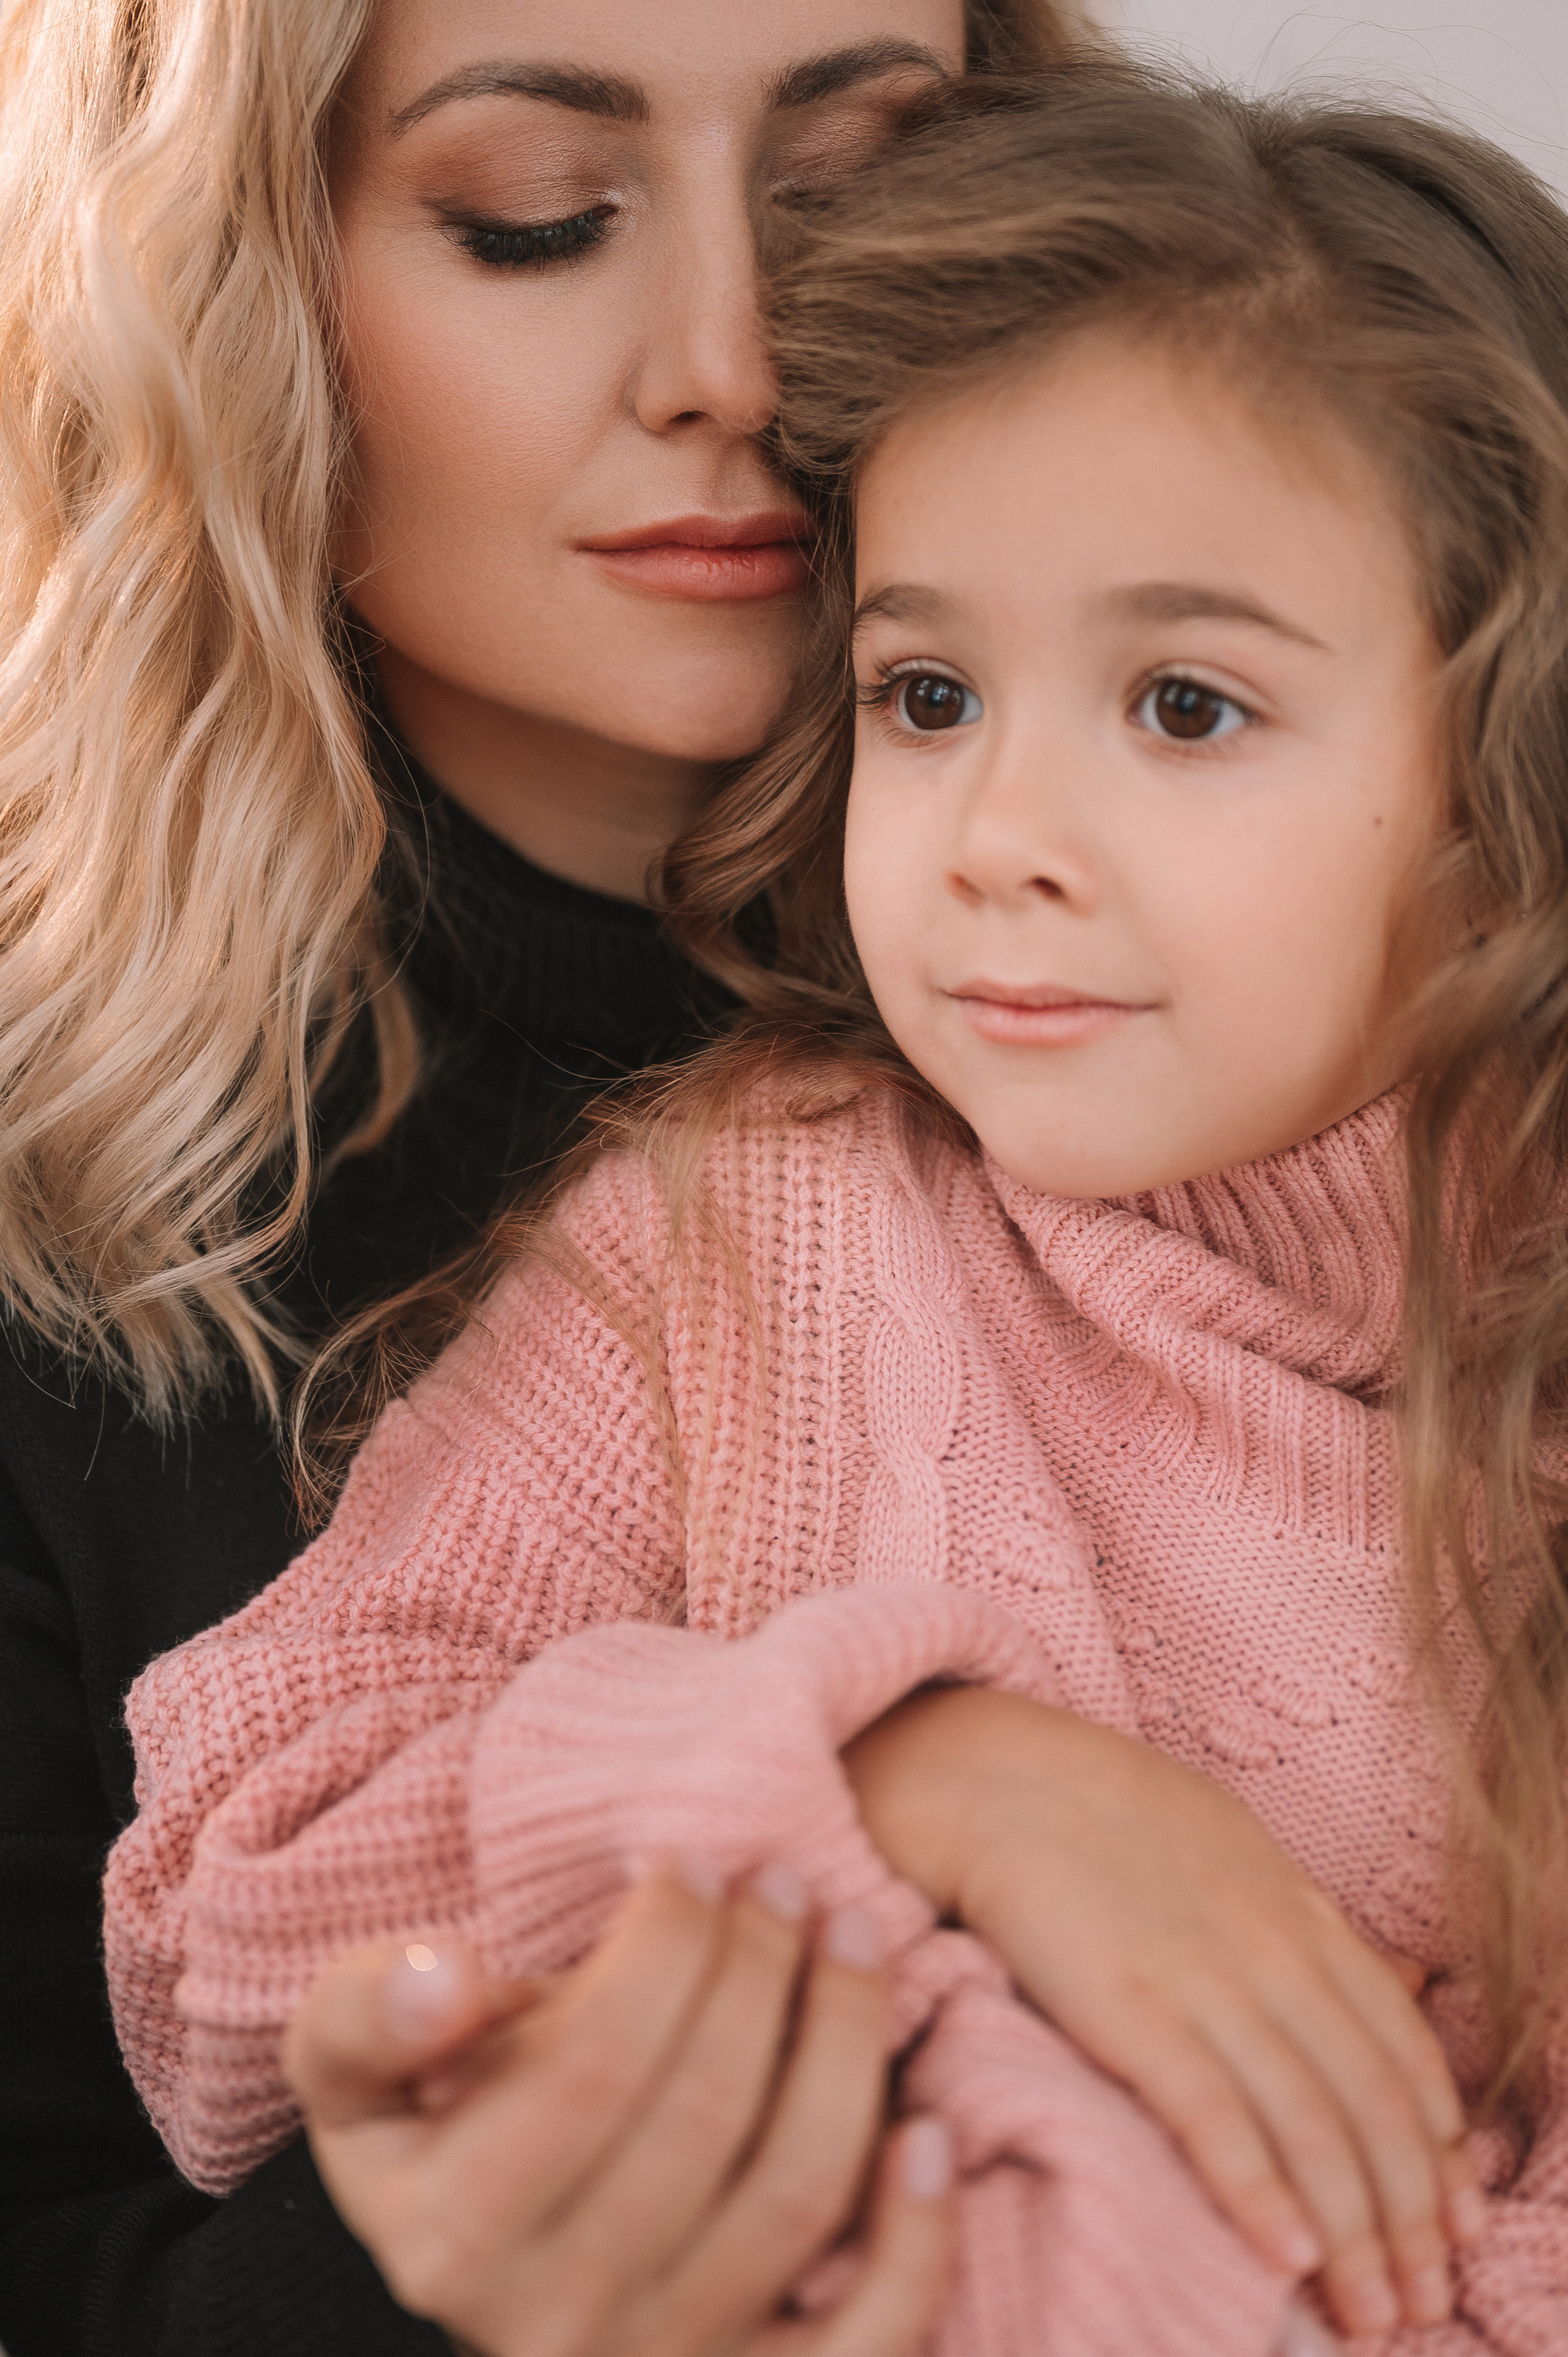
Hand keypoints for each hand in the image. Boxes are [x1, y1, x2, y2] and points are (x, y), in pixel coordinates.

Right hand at [282, 1861, 953, 2356]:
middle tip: (785, 1875)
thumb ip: (372, 2008)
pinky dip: (917, 2242)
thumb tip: (454, 1977)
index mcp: (451, 2237)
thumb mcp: (353, 2061)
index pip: (593, 2067)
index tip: (692, 1859)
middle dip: (761, 1968)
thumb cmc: (429, 2123)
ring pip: (794, 2201)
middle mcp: (553, 2326)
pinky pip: (869, 2344)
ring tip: (854, 1937)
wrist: (469, 2266)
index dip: (662, 1947)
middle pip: (705, 2117)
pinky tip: (934, 2131)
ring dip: (847, 2049)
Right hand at [845, 1685, 1484, 2342]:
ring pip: (1313, 2125)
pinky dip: (1261, 2193)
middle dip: (1411, 2217)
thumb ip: (1309, 1920)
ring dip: (1354, 2234)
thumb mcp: (1237, 1848)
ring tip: (1374, 2312)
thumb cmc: (1107, 1813)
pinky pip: (1215, 2117)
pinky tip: (1290, 2256)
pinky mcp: (1132, 2010)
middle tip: (1423, 2299)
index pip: (1402, 2049)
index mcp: (1300, 1913)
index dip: (1440, 2148)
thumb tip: (1398, 1977)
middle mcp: (1273, 1952)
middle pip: (1372, 2104)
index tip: (1459, 2221)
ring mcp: (1206, 1981)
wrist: (998, 1779)